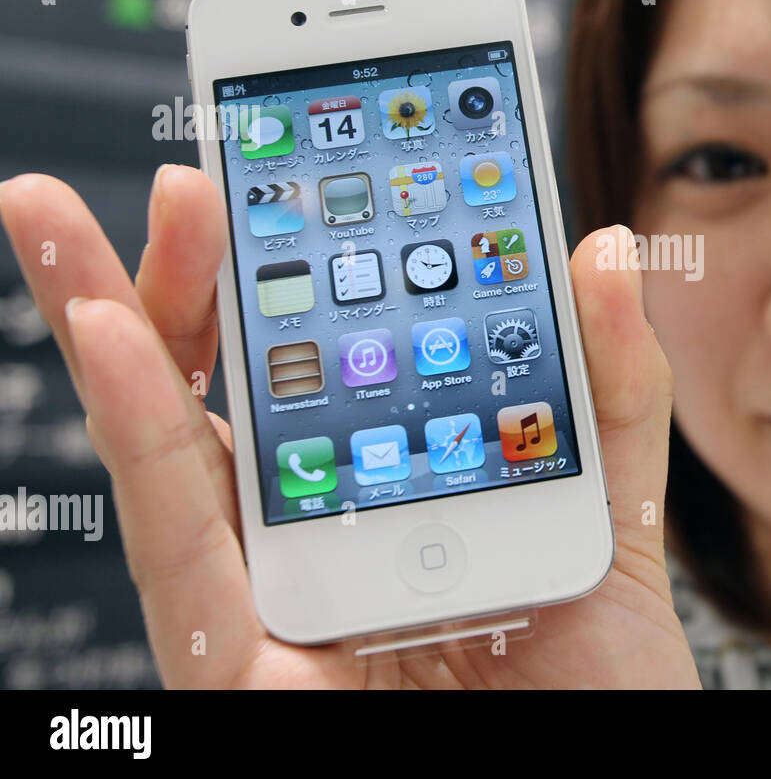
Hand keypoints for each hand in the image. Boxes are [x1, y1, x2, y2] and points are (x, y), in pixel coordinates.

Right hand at [0, 167, 698, 687]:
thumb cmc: (596, 689)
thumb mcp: (616, 521)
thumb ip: (610, 392)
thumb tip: (602, 248)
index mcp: (389, 495)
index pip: (323, 370)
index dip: (292, 269)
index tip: (286, 168)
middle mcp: (314, 538)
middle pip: (225, 393)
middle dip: (188, 276)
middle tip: (187, 168)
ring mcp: (267, 596)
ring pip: (166, 446)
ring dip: (110, 319)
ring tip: (67, 212)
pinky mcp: (233, 659)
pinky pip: (174, 533)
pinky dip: (136, 425)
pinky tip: (107, 331)